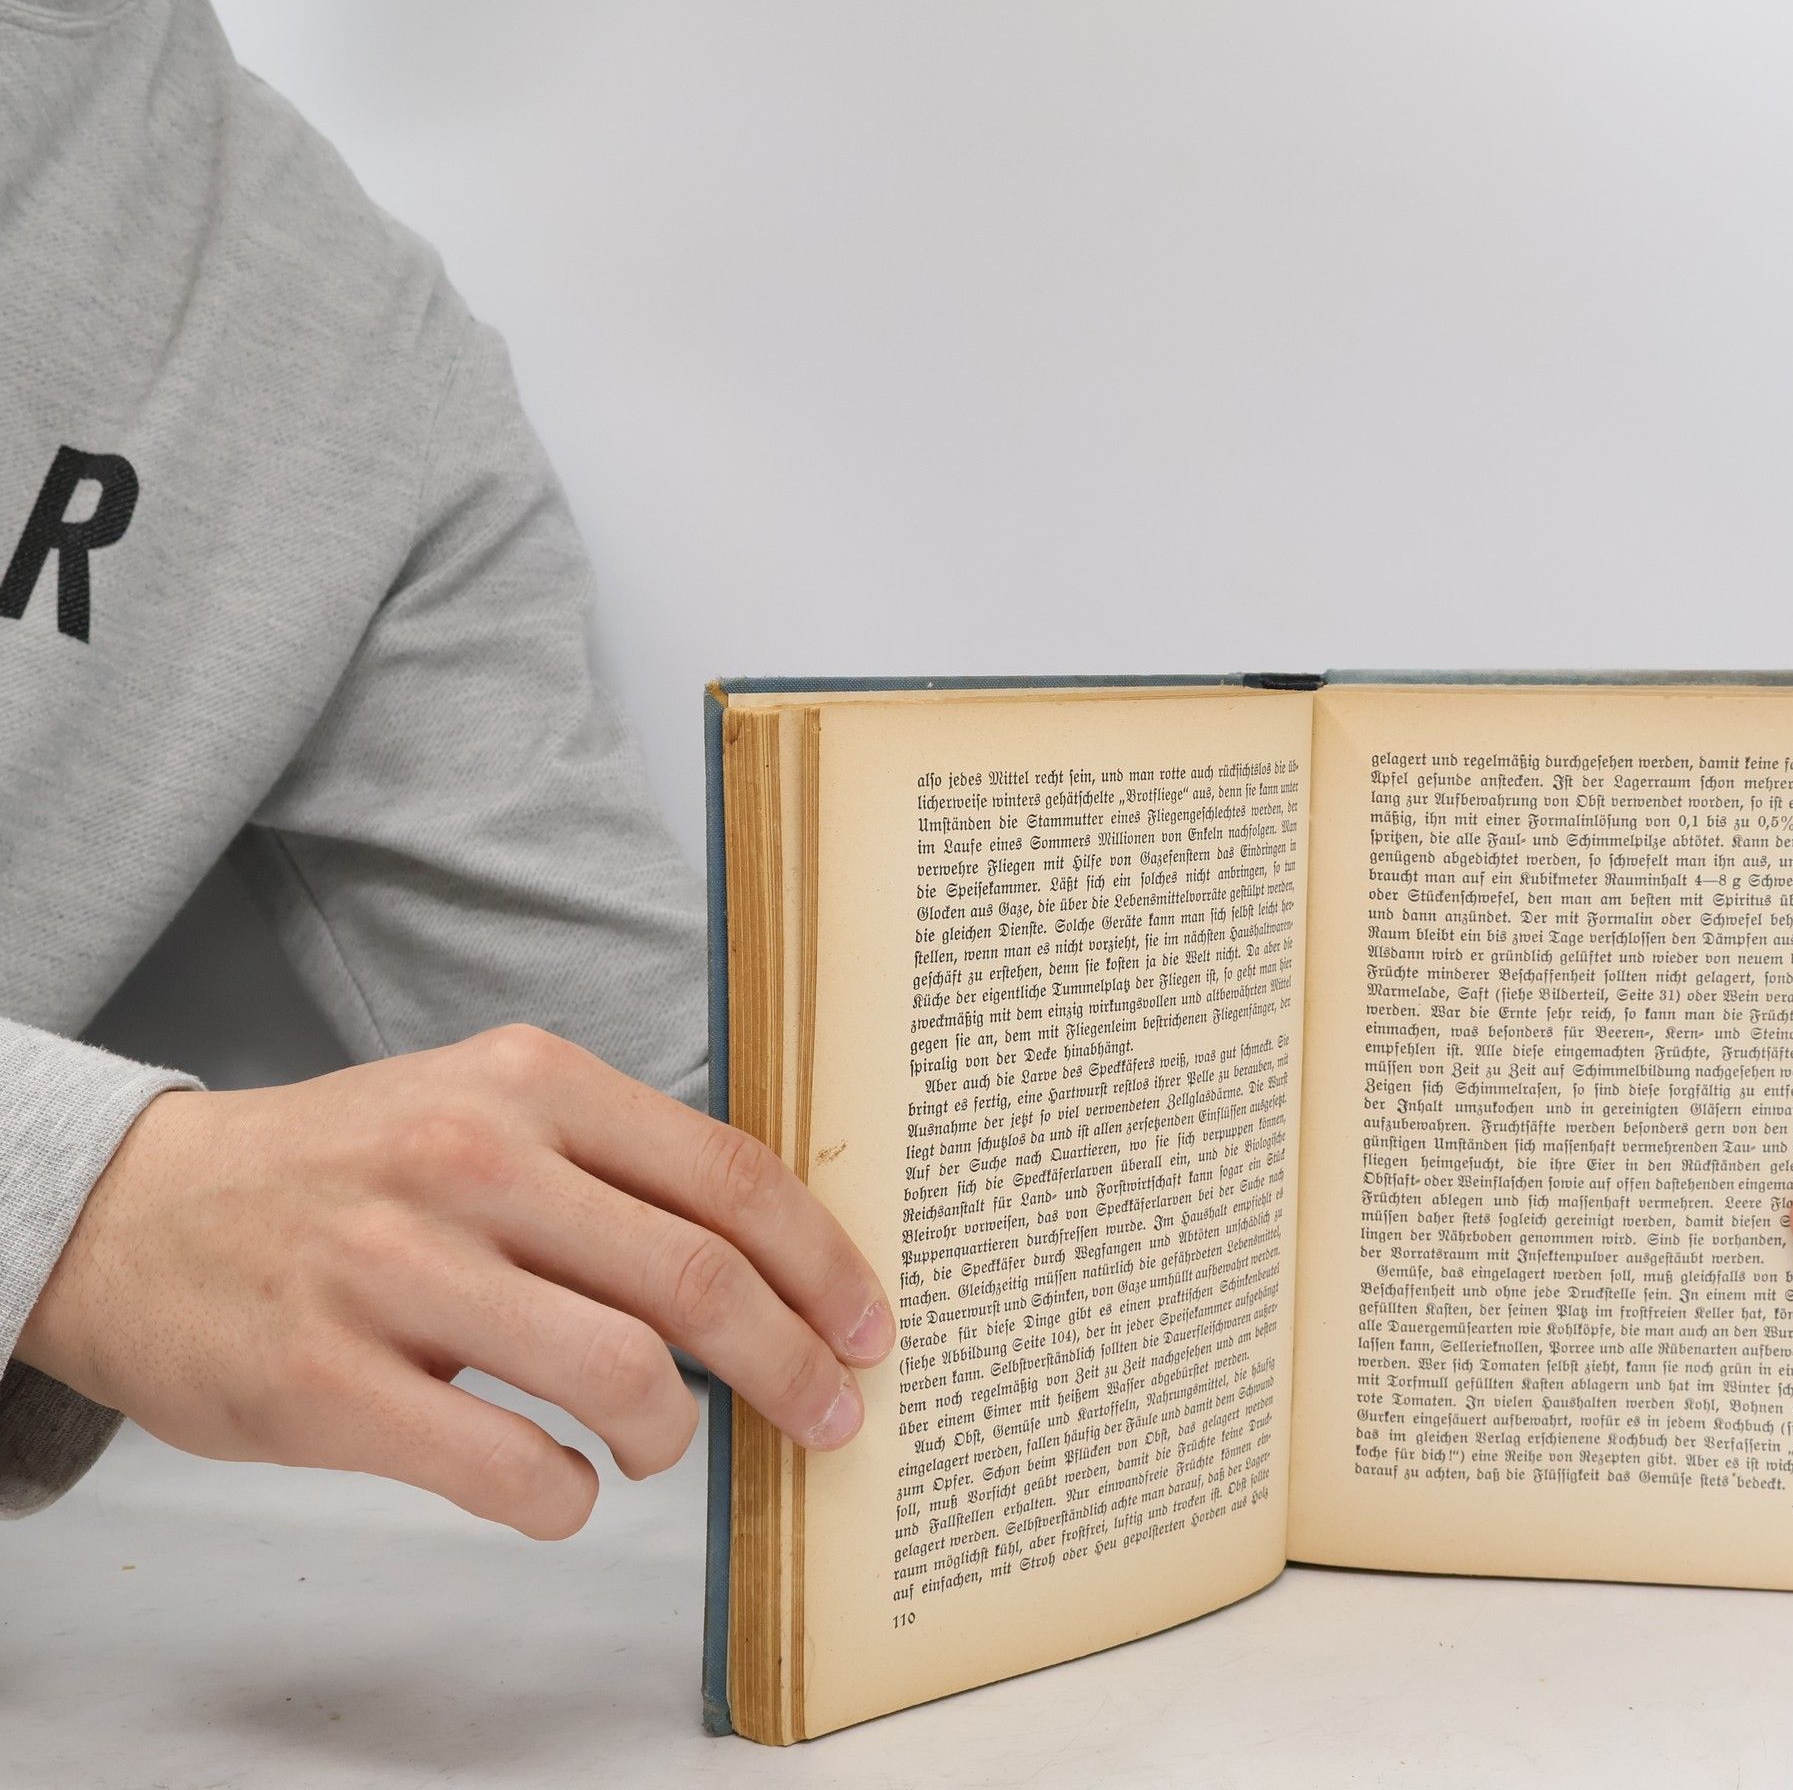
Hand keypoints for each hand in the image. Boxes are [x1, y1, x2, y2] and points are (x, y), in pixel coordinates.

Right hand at [16, 1026, 893, 1537]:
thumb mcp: (482, 1104)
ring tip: (656, 1447)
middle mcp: (474, 1158)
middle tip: (830, 1416)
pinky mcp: (327, 1381)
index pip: (728, 1176)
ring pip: (618, 1375)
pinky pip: (508, 1467)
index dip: (821, 1264)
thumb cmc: (347, 1165)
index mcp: (530, 1081)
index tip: (866, 1328)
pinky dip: (566, 1496)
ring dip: (671, 1435)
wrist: (139, 1212)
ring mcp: (397, 1268)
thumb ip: (611, 1166)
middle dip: (791, 1363)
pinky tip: (561, 1484)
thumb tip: (766, 1266)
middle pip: (697, 1277)